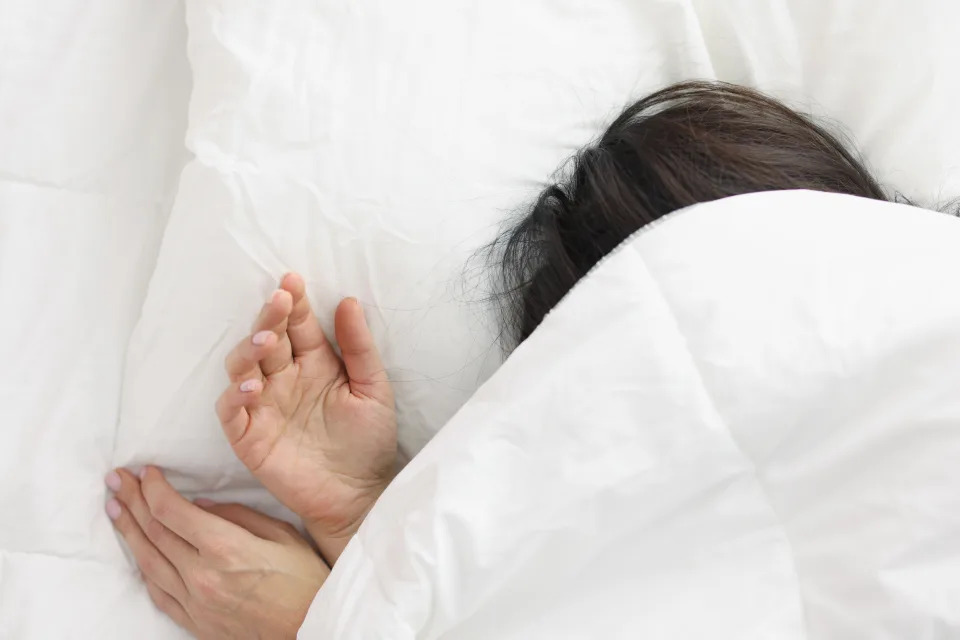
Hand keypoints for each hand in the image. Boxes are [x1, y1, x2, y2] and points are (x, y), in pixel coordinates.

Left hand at [105, 466, 328, 638]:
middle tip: (116, 480)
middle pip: (154, 532)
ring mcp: (194, 602)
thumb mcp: (283, 535)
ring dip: (128, 532)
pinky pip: (158, 592)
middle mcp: (202, 576)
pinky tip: (137, 553)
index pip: (172, 512)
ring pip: (148, 562)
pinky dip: (144, 569)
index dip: (153, 489)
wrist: (311, 630)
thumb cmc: (305, 581)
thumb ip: (239, 516)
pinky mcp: (195, 622)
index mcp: (225, 548)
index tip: (146, 472)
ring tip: (114, 509)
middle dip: (132, 501)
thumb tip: (201, 506)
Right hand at [216, 273, 396, 562]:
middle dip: (269, 317)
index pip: (298, 325)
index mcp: (314, 363)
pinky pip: (232, 411)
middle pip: (267, 339)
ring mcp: (264, 406)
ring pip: (242, 367)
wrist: (361, 493)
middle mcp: (284, 379)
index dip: (293, 303)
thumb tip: (349, 300)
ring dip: (249, 350)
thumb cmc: (368, 440)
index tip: (293, 281)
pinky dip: (235, 396)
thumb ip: (359, 347)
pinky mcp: (249, 436)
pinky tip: (253, 386)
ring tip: (267, 341)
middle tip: (278, 301)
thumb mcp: (373, 388)